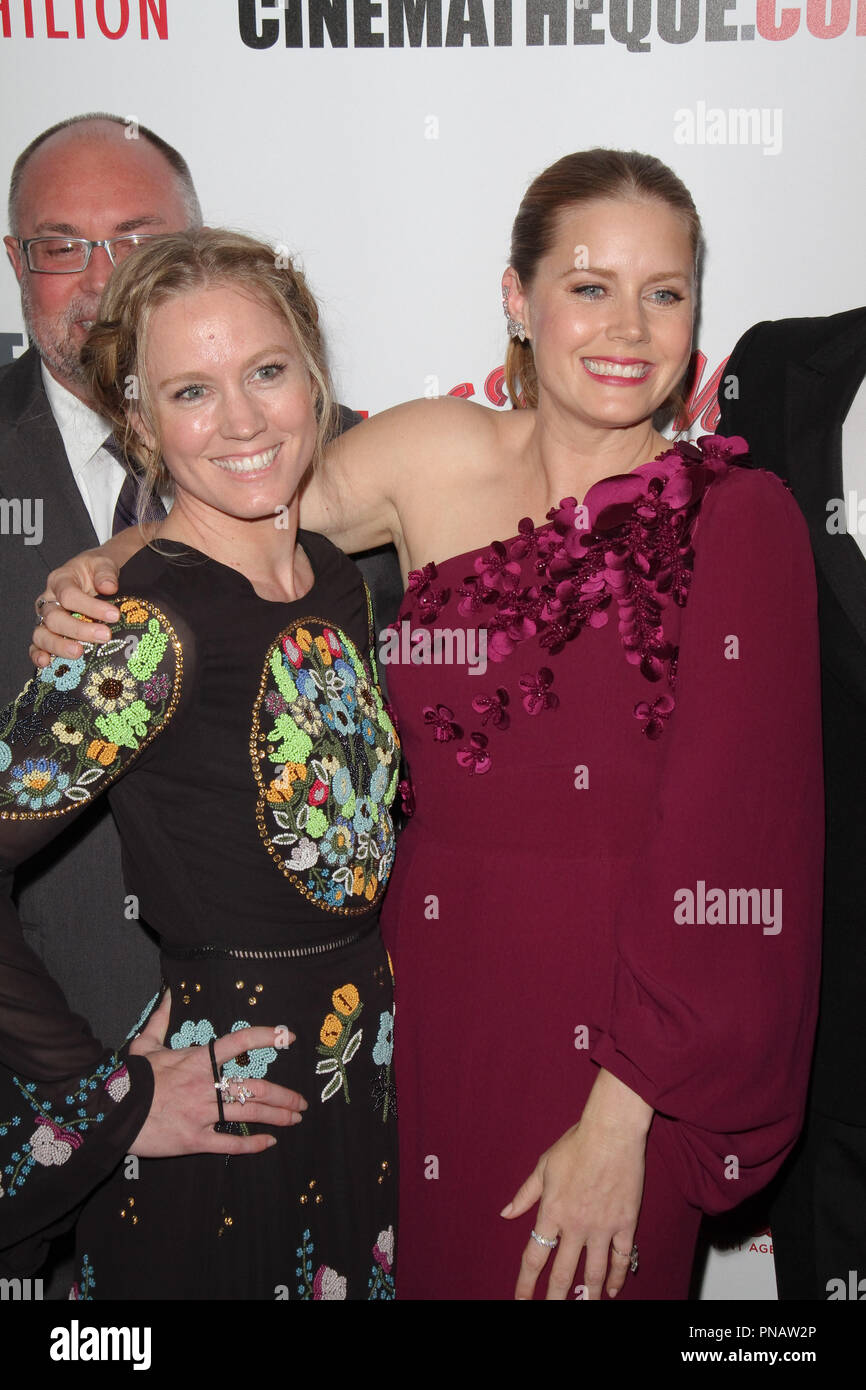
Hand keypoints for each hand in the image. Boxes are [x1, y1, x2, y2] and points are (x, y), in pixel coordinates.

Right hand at [30, 547, 123, 666]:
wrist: (95, 574)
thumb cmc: (98, 570)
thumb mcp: (104, 563)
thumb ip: (105, 573)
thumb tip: (109, 587)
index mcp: (60, 580)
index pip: (69, 595)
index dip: (91, 607)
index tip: (114, 615)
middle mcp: (49, 600)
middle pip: (54, 618)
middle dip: (79, 629)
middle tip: (104, 636)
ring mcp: (46, 619)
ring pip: (42, 634)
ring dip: (58, 646)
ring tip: (79, 652)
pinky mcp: (48, 634)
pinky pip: (37, 646)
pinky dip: (38, 655)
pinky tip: (47, 663)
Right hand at [128, 991, 307, 1157]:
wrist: (111, 1110)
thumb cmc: (131, 1076)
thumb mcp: (145, 1042)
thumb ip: (162, 1017)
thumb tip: (168, 991)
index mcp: (198, 1059)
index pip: (240, 1042)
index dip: (267, 1036)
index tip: (289, 1037)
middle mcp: (206, 1085)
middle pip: (256, 1087)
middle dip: (284, 1095)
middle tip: (301, 1101)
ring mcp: (202, 1113)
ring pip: (249, 1113)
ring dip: (277, 1116)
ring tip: (295, 1119)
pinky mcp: (194, 1139)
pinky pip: (229, 1143)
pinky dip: (252, 1143)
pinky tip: (268, 1143)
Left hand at [501, 1069, 650, 1300]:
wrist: (611, 1133)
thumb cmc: (575, 1145)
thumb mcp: (544, 1167)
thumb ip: (525, 1194)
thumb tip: (506, 1214)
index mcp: (551, 1212)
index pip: (534, 1257)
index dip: (525, 1283)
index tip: (520, 1299)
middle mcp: (575, 1226)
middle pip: (562, 1273)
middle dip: (554, 1299)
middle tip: (550, 1312)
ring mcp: (602, 1228)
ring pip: (593, 1273)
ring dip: (587, 1296)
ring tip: (584, 1308)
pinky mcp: (626, 1224)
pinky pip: (622, 1258)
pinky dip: (617, 1277)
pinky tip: (612, 1290)